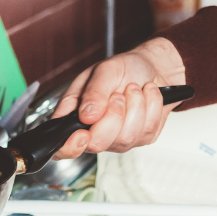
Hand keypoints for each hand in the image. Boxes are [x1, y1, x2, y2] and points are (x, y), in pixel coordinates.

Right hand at [50, 38, 186, 158]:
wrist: (153, 68)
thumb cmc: (125, 68)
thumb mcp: (105, 70)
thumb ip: (93, 92)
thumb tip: (86, 116)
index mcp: (76, 116)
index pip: (63, 147)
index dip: (70, 147)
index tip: (82, 134)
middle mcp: (95, 132)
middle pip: (98, 144)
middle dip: (113, 115)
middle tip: (118, 94)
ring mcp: (119, 139)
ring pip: (126, 138)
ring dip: (135, 106)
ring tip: (133, 89)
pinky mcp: (142, 138)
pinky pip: (147, 131)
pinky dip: (151, 106)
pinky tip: (146, 95)